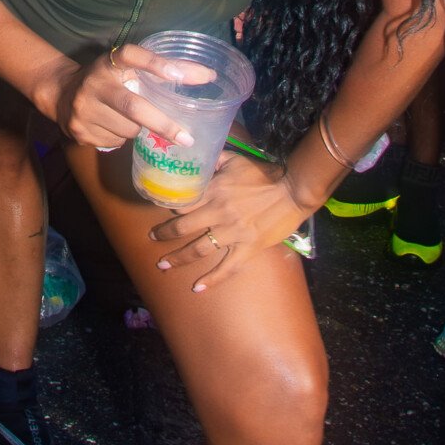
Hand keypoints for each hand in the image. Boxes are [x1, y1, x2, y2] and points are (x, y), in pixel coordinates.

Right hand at [46, 43, 213, 150]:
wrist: (60, 93)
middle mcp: (95, 82)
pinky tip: (112, 127)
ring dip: (138, 130)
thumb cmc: (106, 79)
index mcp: (110, 61)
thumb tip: (205, 76)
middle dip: (162, 124)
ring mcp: (84, 109)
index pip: (133, 55)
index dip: (158, 64)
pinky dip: (121, 138)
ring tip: (129, 120)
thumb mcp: (124, 66)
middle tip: (186, 138)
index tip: (186, 76)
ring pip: (128, 130)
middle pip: (134, 106)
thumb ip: (153, 69)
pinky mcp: (80, 131)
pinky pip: (115, 143)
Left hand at [148, 151, 307, 290]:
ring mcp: (232, 233)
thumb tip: (198, 155)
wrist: (292, 192)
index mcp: (213, 191)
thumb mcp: (235, 160)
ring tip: (163, 265)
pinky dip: (211, 280)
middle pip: (183, 228)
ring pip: (198, 250)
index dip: (167, 207)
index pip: (182, 202)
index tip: (158, 211)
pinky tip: (197, 288)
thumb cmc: (264, 174)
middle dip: (163, 234)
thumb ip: (214, 160)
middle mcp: (218, 213)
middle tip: (152, 238)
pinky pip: (226, 268)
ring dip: (178, 258)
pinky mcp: (247, 249)